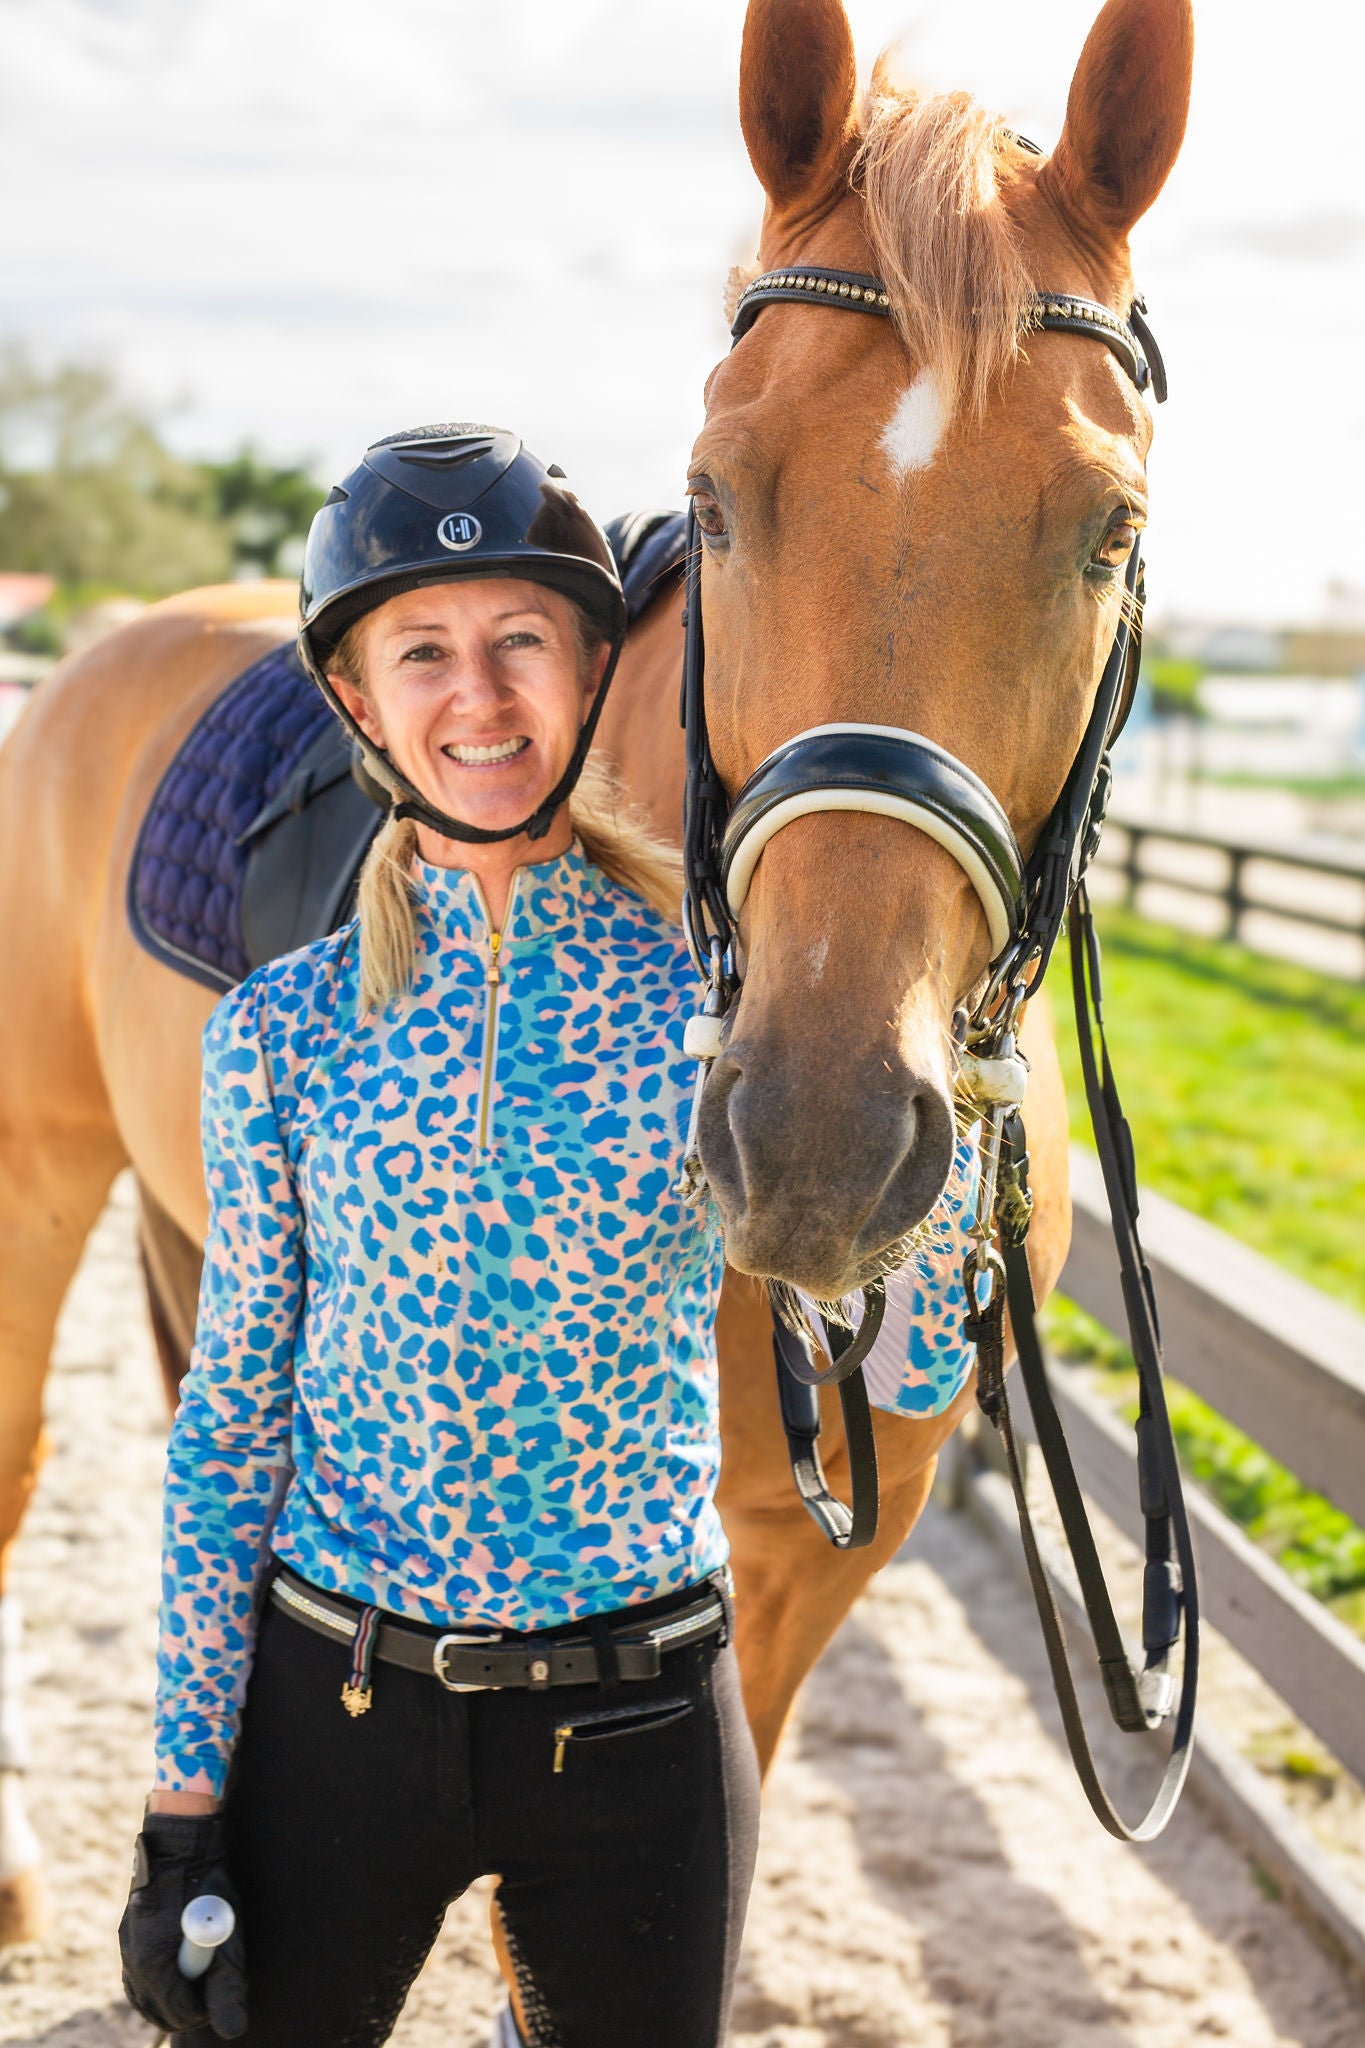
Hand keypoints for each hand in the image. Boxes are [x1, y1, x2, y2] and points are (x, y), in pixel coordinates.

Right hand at [119, 1810, 246, 2038]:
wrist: (179, 1841)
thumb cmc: (208, 1885)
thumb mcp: (226, 1935)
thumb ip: (226, 1985)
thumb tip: (233, 2030)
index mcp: (155, 1963)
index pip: (178, 2012)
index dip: (204, 2010)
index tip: (221, 1994)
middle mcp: (133, 1959)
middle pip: (156, 2010)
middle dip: (184, 2010)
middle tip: (210, 1998)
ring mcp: (126, 1946)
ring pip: (142, 1996)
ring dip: (167, 2000)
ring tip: (193, 1991)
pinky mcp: (126, 1934)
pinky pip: (135, 1976)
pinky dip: (153, 1984)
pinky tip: (172, 1976)